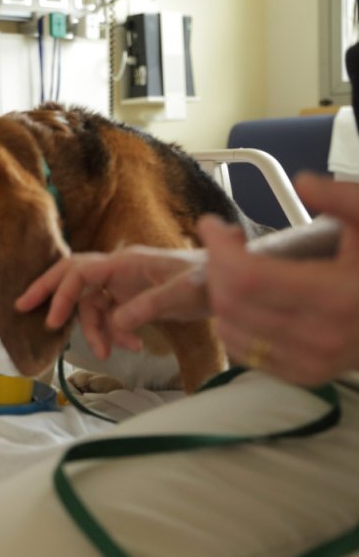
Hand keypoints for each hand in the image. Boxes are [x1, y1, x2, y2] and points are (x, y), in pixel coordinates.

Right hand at [15, 246, 207, 359]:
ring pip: (92, 304)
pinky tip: (131, 346)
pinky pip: (110, 315)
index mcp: (125, 262)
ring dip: (95, 329)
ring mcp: (124, 283)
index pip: (80, 273)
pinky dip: (114, 332)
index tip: (52, 321)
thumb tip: (116, 324)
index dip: (61, 294)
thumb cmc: (209, 281)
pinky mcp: (132, 297)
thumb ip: (147, 307)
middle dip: (49, 292)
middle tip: (21, 307)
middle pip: (73, 277)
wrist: (230, 286)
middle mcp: (119, 269)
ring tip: (109, 352)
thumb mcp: (181, 294)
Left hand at [201, 174, 358, 385]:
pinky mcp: (305, 375)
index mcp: (336, 297)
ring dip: (221, 292)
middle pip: (230, 301)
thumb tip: (304, 182)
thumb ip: (344, 199)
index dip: (219, 247)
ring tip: (237, 266)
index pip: (247, 277)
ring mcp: (311, 362)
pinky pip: (243, 351)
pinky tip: (249, 297)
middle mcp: (320, 337)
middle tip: (227, 241)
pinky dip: (233, 321)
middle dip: (216, 265)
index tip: (212, 224)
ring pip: (229, 328)